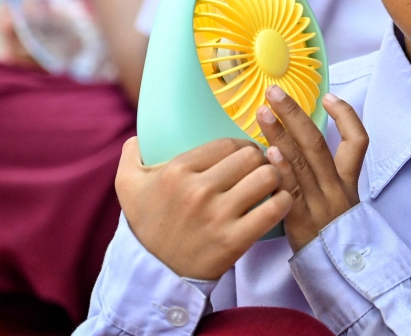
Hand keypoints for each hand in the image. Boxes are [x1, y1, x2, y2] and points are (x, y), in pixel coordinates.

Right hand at [116, 137, 292, 279]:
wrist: (154, 274)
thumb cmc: (146, 225)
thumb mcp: (128, 186)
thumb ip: (130, 155)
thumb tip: (137, 136)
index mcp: (176, 171)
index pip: (228, 143)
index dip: (242, 146)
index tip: (245, 155)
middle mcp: (198, 190)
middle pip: (251, 157)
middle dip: (260, 160)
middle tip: (258, 170)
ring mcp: (217, 216)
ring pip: (267, 177)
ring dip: (274, 178)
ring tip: (270, 184)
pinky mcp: (234, 240)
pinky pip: (275, 208)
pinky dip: (283, 201)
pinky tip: (278, 202)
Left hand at [257, 87, 368, 250]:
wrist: (340, 276)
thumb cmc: (331, 236)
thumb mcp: (337, 203)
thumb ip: (321, 177)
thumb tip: (294, 148)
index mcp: (348, 181)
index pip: (358, 141)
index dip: (346, 117)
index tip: (329, 97)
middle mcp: (337, 187)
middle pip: (318, 143)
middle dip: (296, 113)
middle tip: (275, 91)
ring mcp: (321, 203)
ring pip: (303, 161)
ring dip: (281, 133)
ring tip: (263, 112)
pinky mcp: (303, 221)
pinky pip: (293, 190)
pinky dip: (281, 168)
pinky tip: (266, 152)